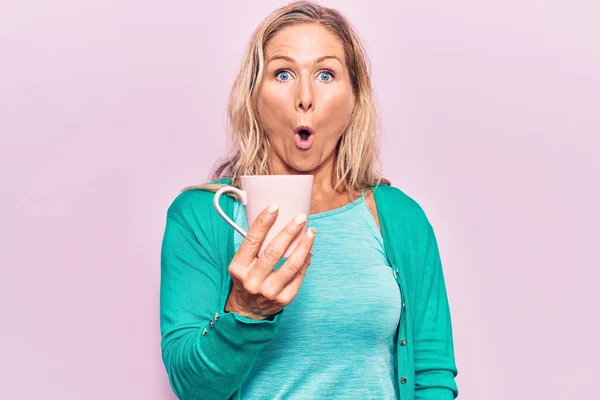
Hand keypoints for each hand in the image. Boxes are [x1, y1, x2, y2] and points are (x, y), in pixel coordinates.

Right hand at [225, 204, 315, 319]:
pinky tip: (308, 250)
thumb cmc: (247, 279)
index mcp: (238, 268)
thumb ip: (253, 245)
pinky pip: (299, 276)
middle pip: (274, 251)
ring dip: (303, 245)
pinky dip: (306, 260)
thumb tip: (275, 218)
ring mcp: (269, 292)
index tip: (275, 207)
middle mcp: (252, 280)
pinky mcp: (284, 299)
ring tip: (311, 232)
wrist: (247, 311)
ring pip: (291, 264)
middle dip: (289, 231)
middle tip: (300, 218)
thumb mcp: (241, 263)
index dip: (263, 222)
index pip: (251, 240)